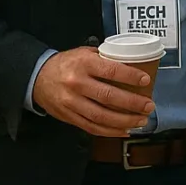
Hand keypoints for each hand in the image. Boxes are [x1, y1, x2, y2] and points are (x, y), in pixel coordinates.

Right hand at [31, 46, 154, 136]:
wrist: (37, 78)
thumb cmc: (66, 63)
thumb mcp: (84, 53)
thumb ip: (104, 59)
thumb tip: (131, 64)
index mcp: (83, 64)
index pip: (111, 71)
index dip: (130, 77)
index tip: (146, 81)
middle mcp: (77, 84)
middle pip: (109, 97)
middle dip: (132, 103)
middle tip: (149, 105)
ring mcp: (72, 103)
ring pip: (102, 117)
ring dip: (125, 121)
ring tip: (141, 120)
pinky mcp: (69, 117)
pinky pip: (92, 128)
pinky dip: (111, 132)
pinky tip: (125, 130)